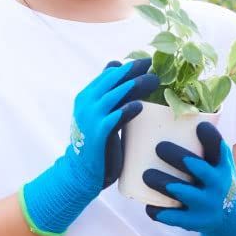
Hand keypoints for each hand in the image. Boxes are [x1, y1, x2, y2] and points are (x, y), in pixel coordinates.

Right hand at [21, 59, 157, 235]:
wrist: (81, 173)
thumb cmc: (96, 144)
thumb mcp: (99, 116)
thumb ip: (108, 97)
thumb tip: (117, 69)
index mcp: (86, 97)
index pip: (108, 75)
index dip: (127, 67)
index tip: (145, 62)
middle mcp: (87, 103)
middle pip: (113, 80)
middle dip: (133, 70)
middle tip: (152, 64)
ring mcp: (91, 117)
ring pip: (116, 95)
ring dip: (136, 85)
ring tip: (154, 80)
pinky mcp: (99, 133)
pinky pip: (115, 117)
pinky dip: (127, 110)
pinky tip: (139, 106)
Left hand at [143, 122, 235, 235]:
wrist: (233, 218)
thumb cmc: (216, 181)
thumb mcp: (219, 164)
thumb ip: (202, 146)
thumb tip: (167, 117)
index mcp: (223, 165)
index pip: (219, 147)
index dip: (209, 135)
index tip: (198, 126)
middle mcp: (218, 184)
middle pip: (196, 167)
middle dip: (175, 156)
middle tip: (158, 147)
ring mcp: (208, 204)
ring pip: (181, 192)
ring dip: (161, 182)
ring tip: (147, 175)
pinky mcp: (197, 221)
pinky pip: (174, 217)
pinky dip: (159, 212)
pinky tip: (149, 206)